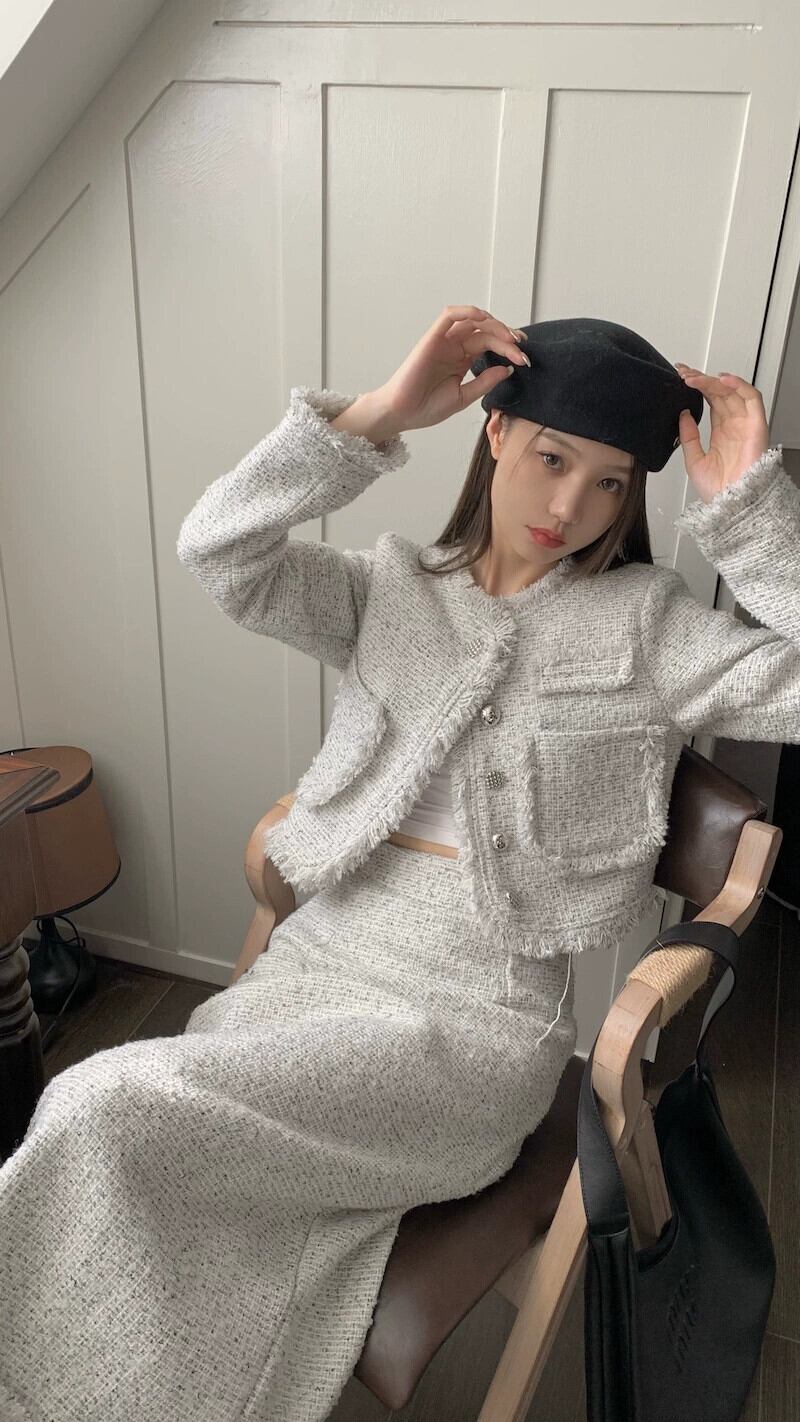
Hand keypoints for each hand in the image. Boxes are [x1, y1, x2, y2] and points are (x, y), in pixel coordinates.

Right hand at [375, 305, 529, 432]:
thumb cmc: (426, 408)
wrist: (403, 414)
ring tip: (508, 337)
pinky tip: (484, 318)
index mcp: (462, 360)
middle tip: (520, 348)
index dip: (509, 349)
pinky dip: (467, 312)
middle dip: (506, 337)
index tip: (524, 359)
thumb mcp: (464, 396)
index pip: (489, 345)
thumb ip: (485, 381)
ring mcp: (443, 341)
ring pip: (472, 320)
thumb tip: (508, 368)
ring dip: (493, 323)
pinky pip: (449, 316)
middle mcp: (454, 347)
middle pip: (485, 331)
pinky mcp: (432, 338)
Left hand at [674, 363, 770, 503]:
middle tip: (683, 373)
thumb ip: (688, 436)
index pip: (711, 400)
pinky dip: (738, 384)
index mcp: (721, 432)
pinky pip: (751, 397)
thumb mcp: (693, 459)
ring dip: (713, 381)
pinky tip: (721, 379)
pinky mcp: (756, 424)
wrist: (731, 505)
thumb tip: (683, 414)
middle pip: (720, 392)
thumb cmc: (717, 490)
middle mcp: (734, 425)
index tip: (680, 377)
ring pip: (732, 391)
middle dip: (701, 379)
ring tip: (693, 377)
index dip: (697, 387)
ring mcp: (745, 423)